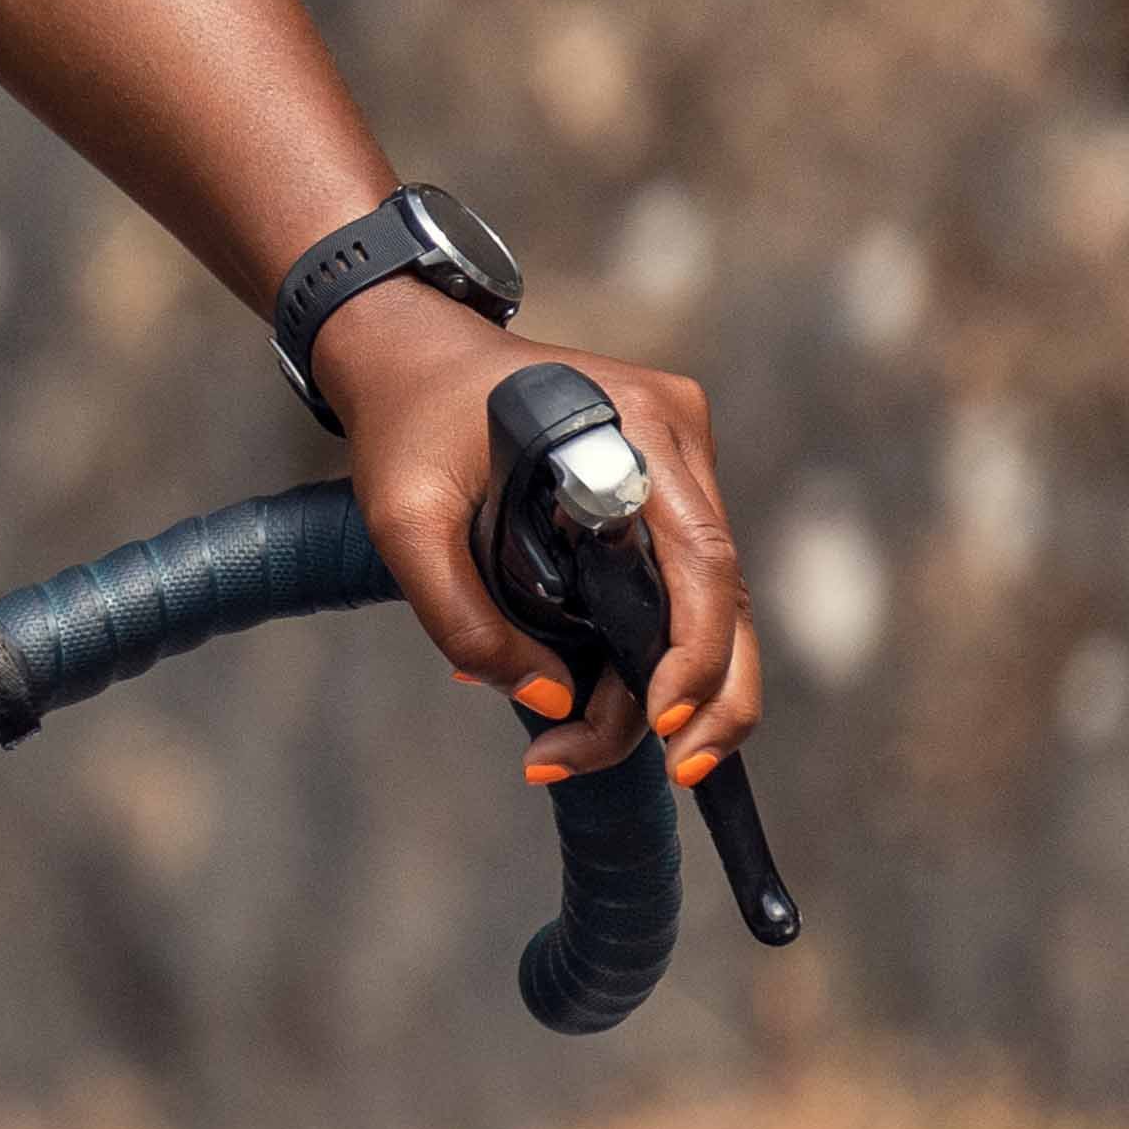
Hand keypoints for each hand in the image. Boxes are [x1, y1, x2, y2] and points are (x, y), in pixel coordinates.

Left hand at [311, 289, 766, 791]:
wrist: (402, 353)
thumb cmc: (403, 426)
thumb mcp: (402, 523)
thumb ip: (463, 614)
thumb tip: (551, 699)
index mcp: (640, 426)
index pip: (704, 563)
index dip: (697, 656)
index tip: (666, 726)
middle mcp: (678, 441)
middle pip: (726, 594)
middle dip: (704, 697)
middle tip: (672, 775)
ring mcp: (675, 463)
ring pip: (704, 600)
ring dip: (664, 686)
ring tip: (574, 752)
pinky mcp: (658, 486)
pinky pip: (673, 581)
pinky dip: (646, 647)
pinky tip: (593, 703)